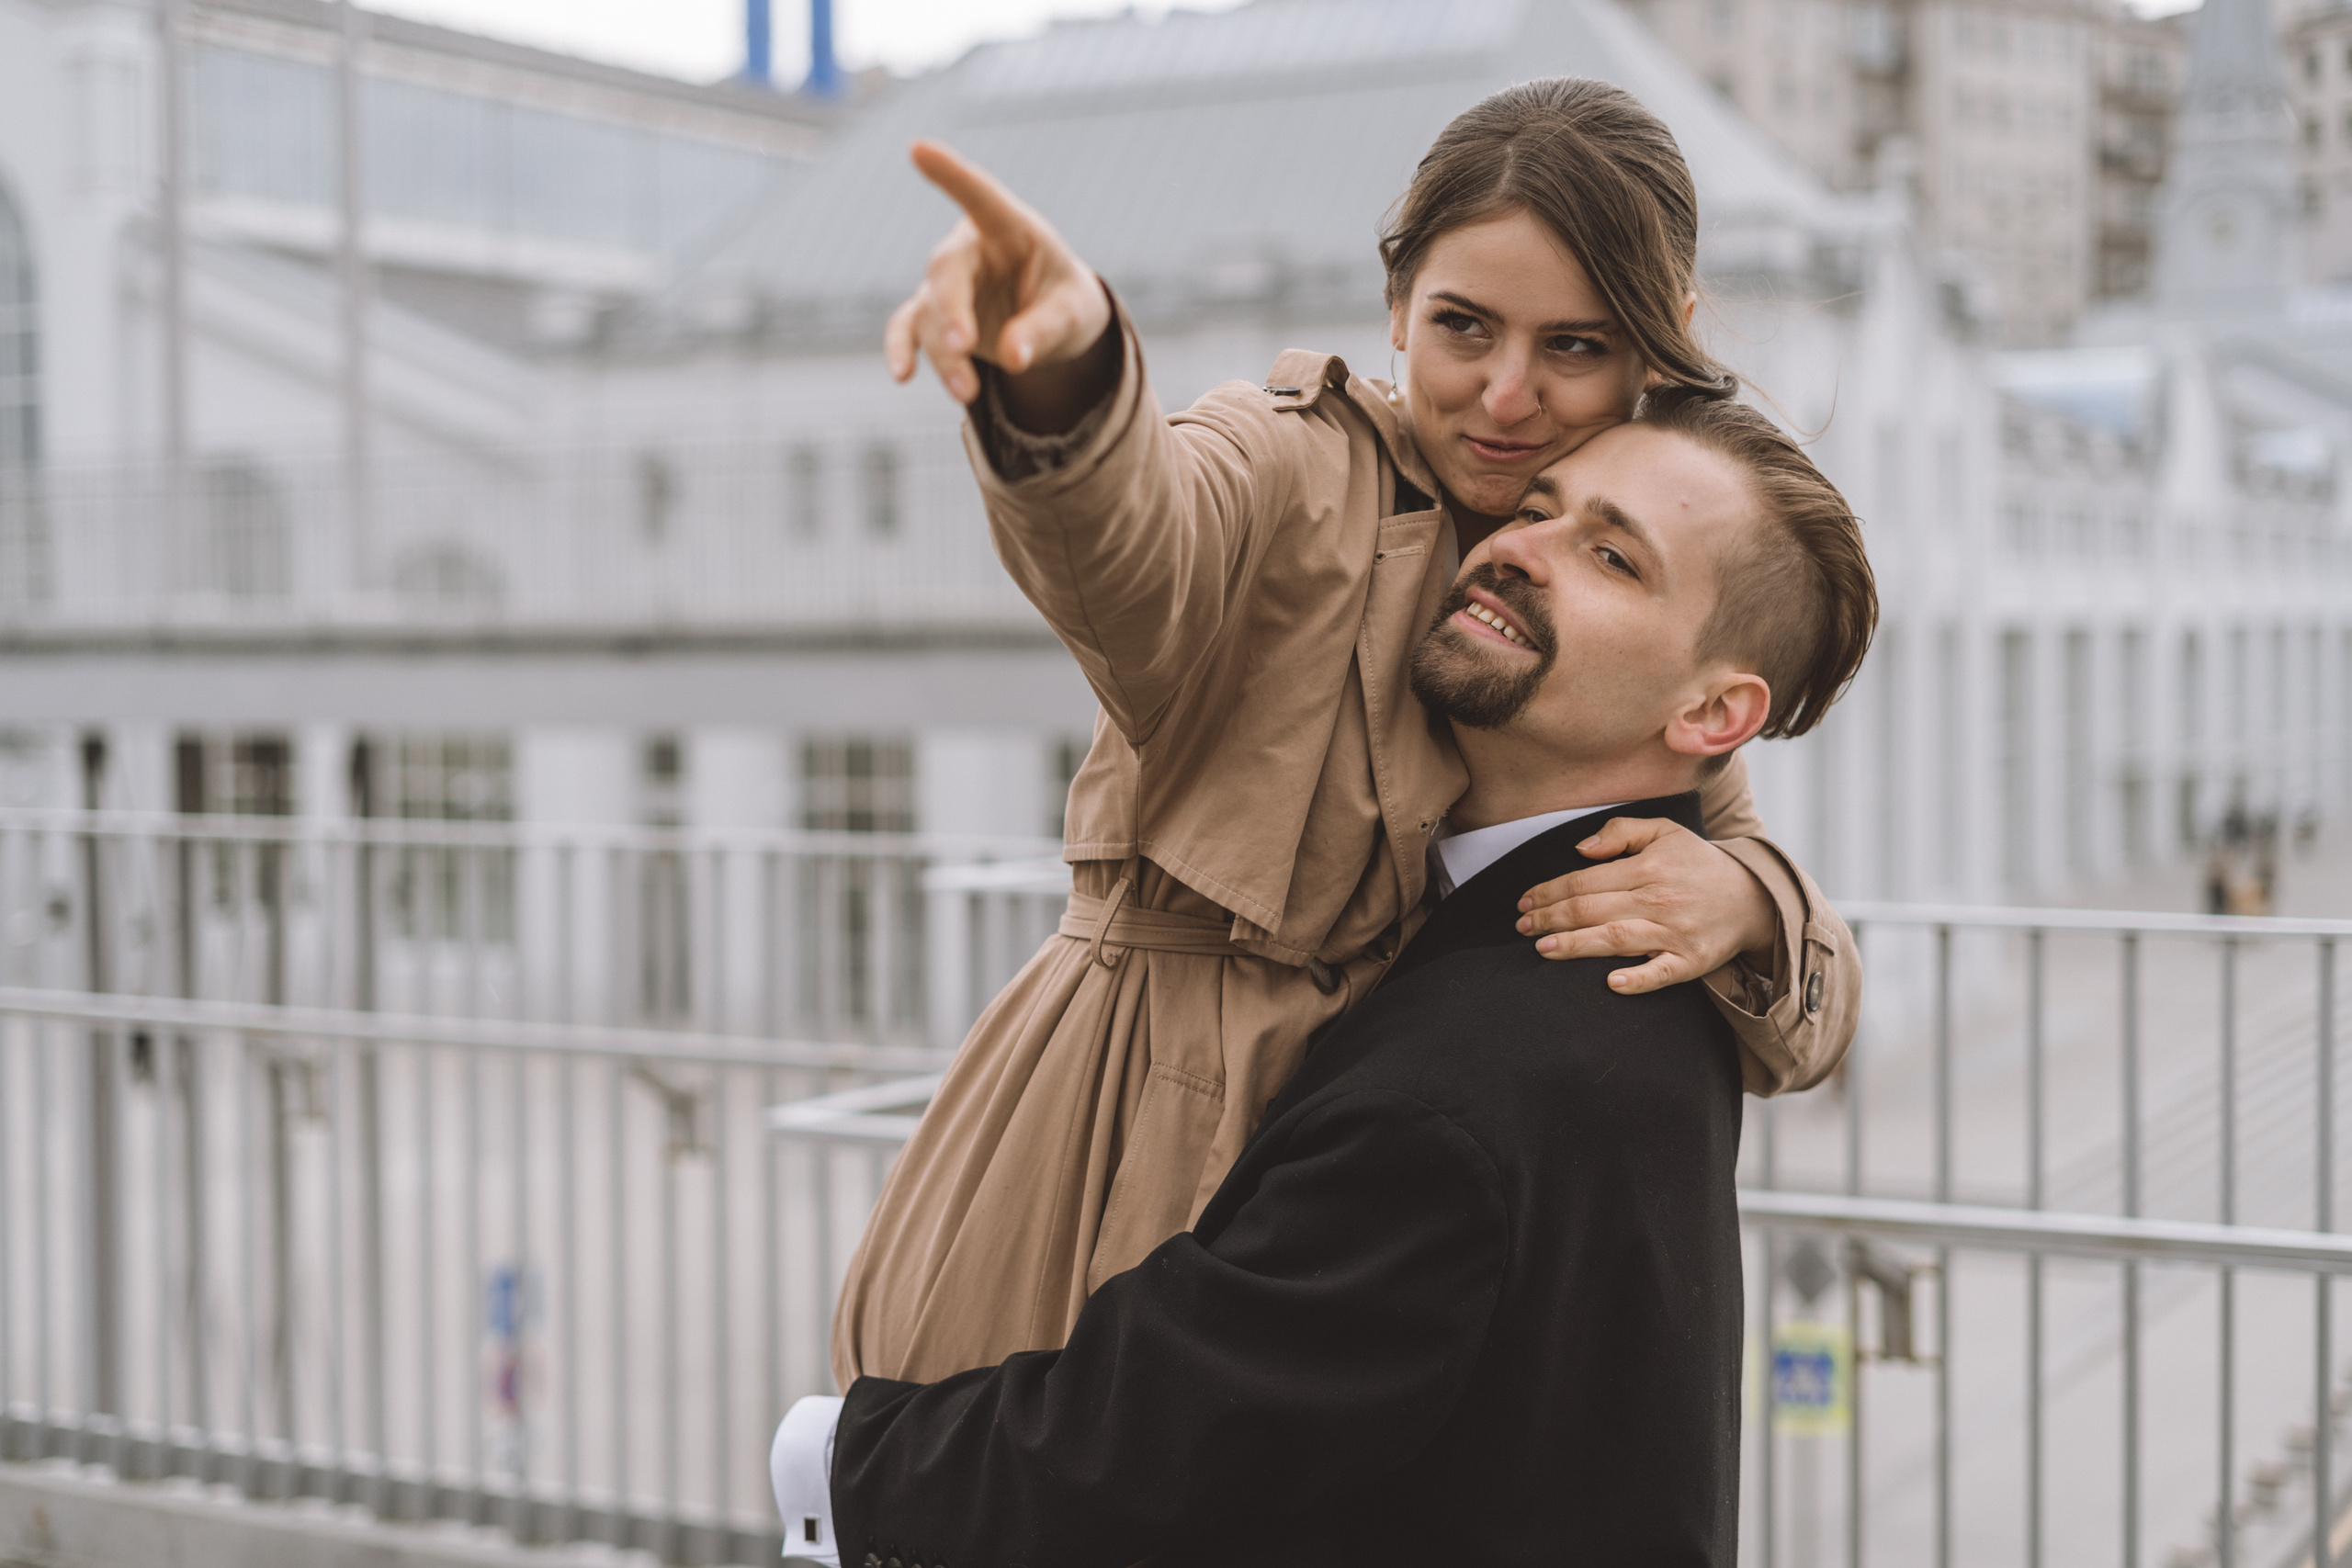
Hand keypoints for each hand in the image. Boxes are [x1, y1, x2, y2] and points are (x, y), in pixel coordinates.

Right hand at [884, 141, 1115, 421]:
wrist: (1052, 325)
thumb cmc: (1066, 302)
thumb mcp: (1072, 314)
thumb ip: (1044, 331)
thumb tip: (1012, 359)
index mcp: (1009, 228)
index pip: (978, 195)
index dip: (950, 174)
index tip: (917, 149)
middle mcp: (969, 250)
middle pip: (946, 272)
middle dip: (951, 311)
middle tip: (962, 344)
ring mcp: (946, 284)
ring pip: (930, 314)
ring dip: (945, 355)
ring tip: (967, 394)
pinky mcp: (933, 316)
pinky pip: (909, 330)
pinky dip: (903, 350)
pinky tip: (903, 375)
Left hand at [1514, 817, 1778, 994]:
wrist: (1753, 898)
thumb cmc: (1698, 864)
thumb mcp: (1664, 831)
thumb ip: (1620, 832)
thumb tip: (1580, 849)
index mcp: (1649, 867)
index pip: (1585, 880)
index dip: (1550, 891)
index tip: (1524, 901)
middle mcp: (1659, 899)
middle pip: (1593, 909)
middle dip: (1551, 918)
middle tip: (1521, 928)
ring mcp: (1676, 932)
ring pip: (1617, 940)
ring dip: (1576, 946)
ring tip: (1543, 949)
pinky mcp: (1692, 961)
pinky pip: (1662, 973)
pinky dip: (1637, 979)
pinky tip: (1611, 983)